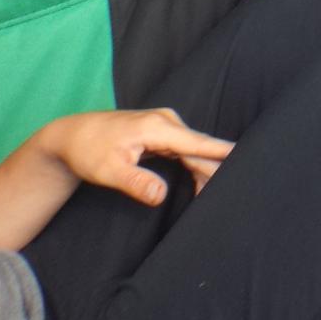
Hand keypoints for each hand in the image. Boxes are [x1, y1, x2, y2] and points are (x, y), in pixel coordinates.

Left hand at [43, 108, 233, 206]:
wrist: (71, 135)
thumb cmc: (88, 151)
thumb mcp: (108, 171)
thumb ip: (137, 182)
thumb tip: (161, 196)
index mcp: (158, 128)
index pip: (198, 142)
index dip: (223, 151)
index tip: (249, 156)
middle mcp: (167, 122)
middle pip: (201, 149)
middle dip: (216, 170)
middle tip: (231, 195)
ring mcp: (165, 127)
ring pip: (195, 151)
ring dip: (206, 171)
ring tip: (215, 197)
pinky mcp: (162, 134)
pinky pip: (186, 151)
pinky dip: (195, 167)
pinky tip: (201, 184)